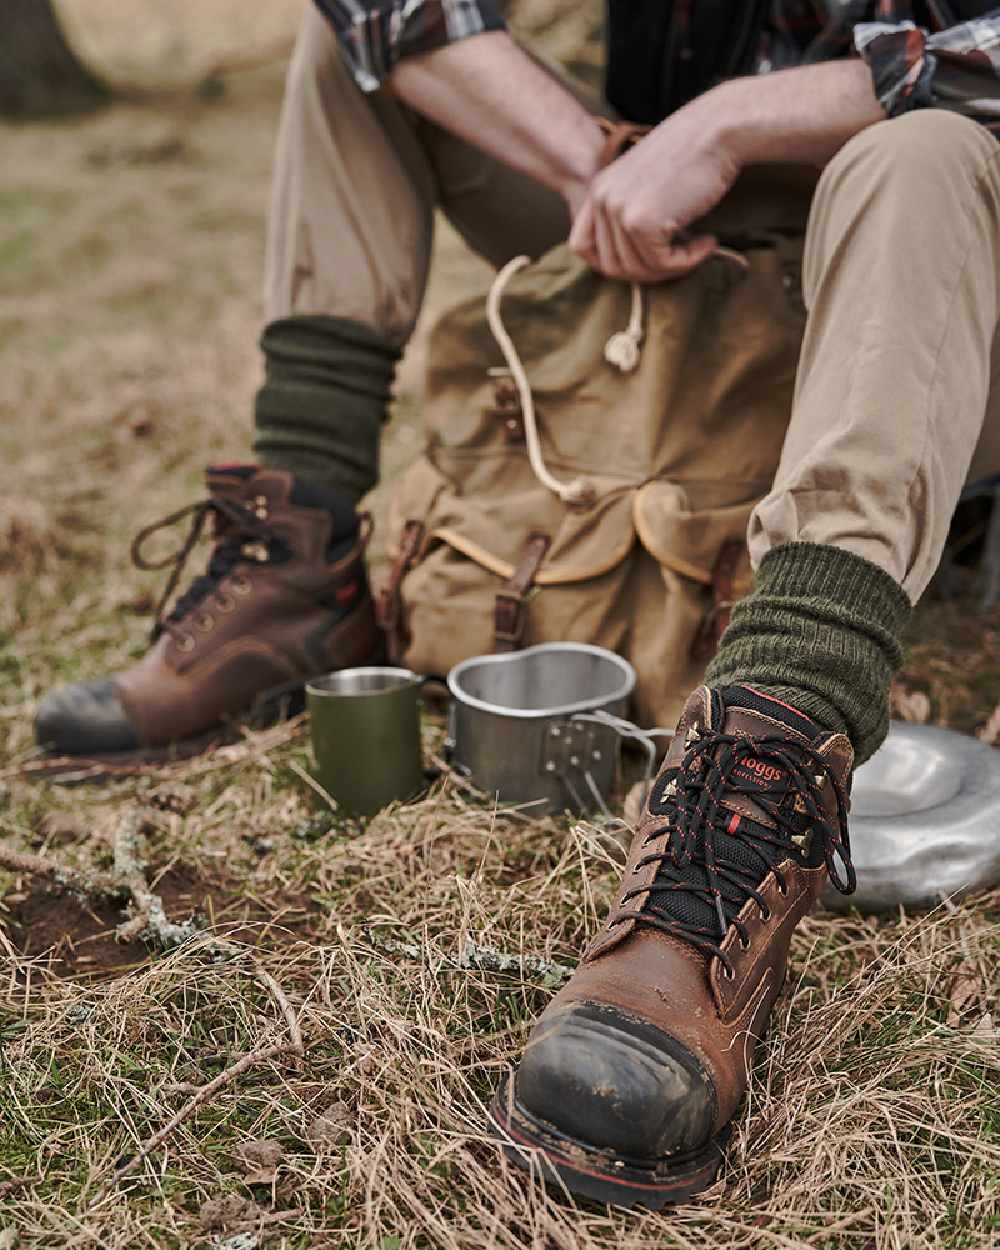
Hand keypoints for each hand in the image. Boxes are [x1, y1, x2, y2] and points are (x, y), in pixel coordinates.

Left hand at [570, 92, 740, 282]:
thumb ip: (631, 213)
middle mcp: (602, 199)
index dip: (610, 263)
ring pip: (638, 270)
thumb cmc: (694, 155)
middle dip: (649, 271)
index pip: (581, 246)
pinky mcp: (642, 223)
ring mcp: (619, 211)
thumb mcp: (647, 183)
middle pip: (612, 266)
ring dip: (672, 268)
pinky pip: (662, 264)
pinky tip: (707, 242)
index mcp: (598, 189)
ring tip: (698, 246)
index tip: (643, 262)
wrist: (718, 130)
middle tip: (681, 259)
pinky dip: (688, 261)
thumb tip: (632, 265)